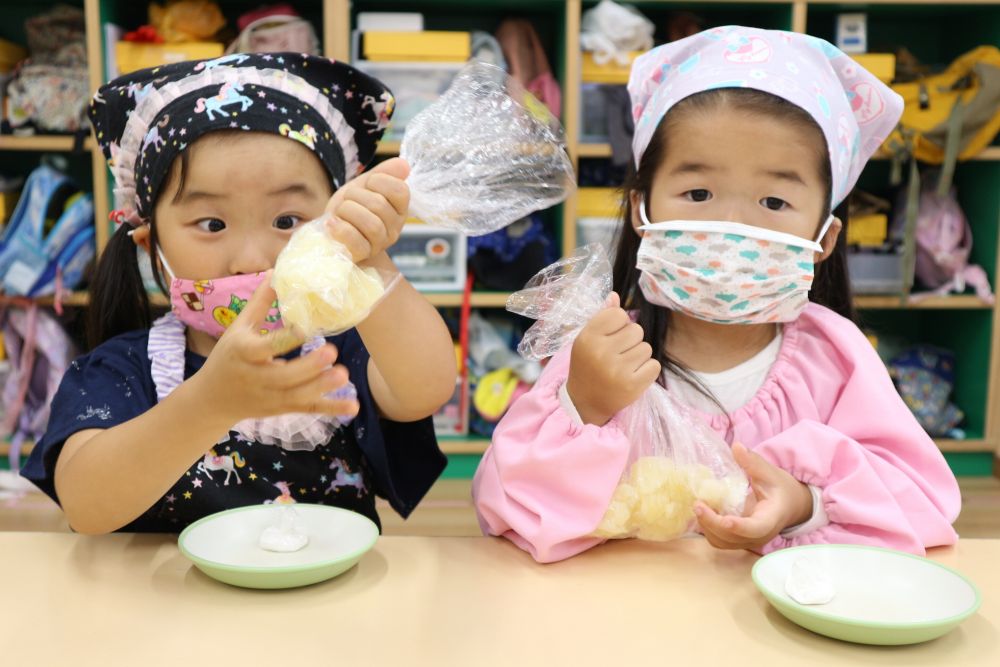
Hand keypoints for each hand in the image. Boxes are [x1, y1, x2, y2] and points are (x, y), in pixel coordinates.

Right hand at [194, 276, 359, 424]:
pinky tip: (353, 407)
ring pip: (297, 396)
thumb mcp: (238, 328)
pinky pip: (307, 409)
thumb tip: (276, 272)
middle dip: (308, 367)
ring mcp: (270, 397)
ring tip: (344, 375)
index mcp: (244, 353)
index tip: (304, 329)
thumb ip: (259, 303)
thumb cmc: (229, 356)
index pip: (264, 347)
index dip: (283, 340)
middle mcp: (256, 378)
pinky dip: (330, 409)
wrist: (212, 400)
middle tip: (332, 352)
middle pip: (283, 376)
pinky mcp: (282, 409)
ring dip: (321, 388)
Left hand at [324, 157, 409, 263]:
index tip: (367, 185)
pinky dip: (341, 228)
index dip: (379, 181)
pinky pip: (356, 241)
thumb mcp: (366, 185)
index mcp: (399, 209)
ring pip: (371, 224)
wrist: (332, 228)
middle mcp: (394, 228)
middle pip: (380, 205)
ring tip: (341, 212)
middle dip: (356, 196)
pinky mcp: (362, 254)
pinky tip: (332, 222)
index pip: (400, 191)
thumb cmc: (352, 206)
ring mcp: (379, 243)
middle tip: (348, 200)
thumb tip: (404, 165)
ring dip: (348, 211)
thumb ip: (384, 173)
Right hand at [566, 292, 660, 425]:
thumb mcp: (588, 340)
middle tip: (618, 354)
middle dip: (631, 341)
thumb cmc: (588, 365)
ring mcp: (617, 370)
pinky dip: (647, 370)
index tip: (611, 337)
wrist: (585, 402)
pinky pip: (654, 365)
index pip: (619, 314)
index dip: (619, 324)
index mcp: (588, 337)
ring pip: (646, 348)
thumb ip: (603, 317)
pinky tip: (633, 376)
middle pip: (636, 330)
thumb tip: (615, 295)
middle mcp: (601, 352)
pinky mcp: (632, 385)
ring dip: (639, 356)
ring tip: (624, 366)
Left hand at [695, 442, 813, 551]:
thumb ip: (753, 462)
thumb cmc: (780, 489)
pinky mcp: (736, 539)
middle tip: (698, 504)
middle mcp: (759, 536)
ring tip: (697, 505)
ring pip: (723, 542)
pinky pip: (718, 539)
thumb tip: (737, 446)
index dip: (740, 527)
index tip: (725, 520)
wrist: (788, 506)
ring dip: (707, 526)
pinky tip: (701, 511)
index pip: (756, 529)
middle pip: (733, 538)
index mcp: (771, 519)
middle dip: (713, 523)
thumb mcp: (770, 473)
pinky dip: (707, 528)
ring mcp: (747, 540)